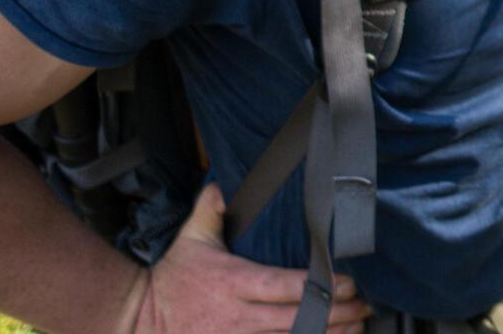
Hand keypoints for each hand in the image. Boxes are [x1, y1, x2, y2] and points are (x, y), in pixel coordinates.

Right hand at [129, 183, 370, 333]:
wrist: (138, 320)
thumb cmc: (172, 277)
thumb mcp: (191, 238)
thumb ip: (211, 208)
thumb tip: (224, 182)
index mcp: (234, 282)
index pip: (285, 286)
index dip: (321, 287)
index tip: (350, 283)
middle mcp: (239, 316)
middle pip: (297, 319)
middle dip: (336, 315)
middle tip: (365, 309)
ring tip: (356, 330)